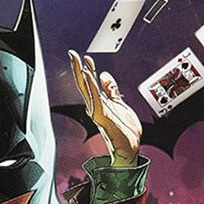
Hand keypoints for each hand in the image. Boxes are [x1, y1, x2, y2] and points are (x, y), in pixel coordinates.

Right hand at [69, 51, 142, 165]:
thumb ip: (112, 90)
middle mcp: (97, 107)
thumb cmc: (125, 131)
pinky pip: (96, 99)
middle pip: (85, 85)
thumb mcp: (120, 104)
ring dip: (83, 75)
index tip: (86, 57)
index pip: (91, 83)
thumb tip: (104, 75)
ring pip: (88, 90)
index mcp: (101, 104)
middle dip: (78, 69)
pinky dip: (92, 87)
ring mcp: (99, 112)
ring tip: (79, 61)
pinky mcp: (103, 117)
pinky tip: (90, 78)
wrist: (130, 149)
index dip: (88, 69)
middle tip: (73, 54)